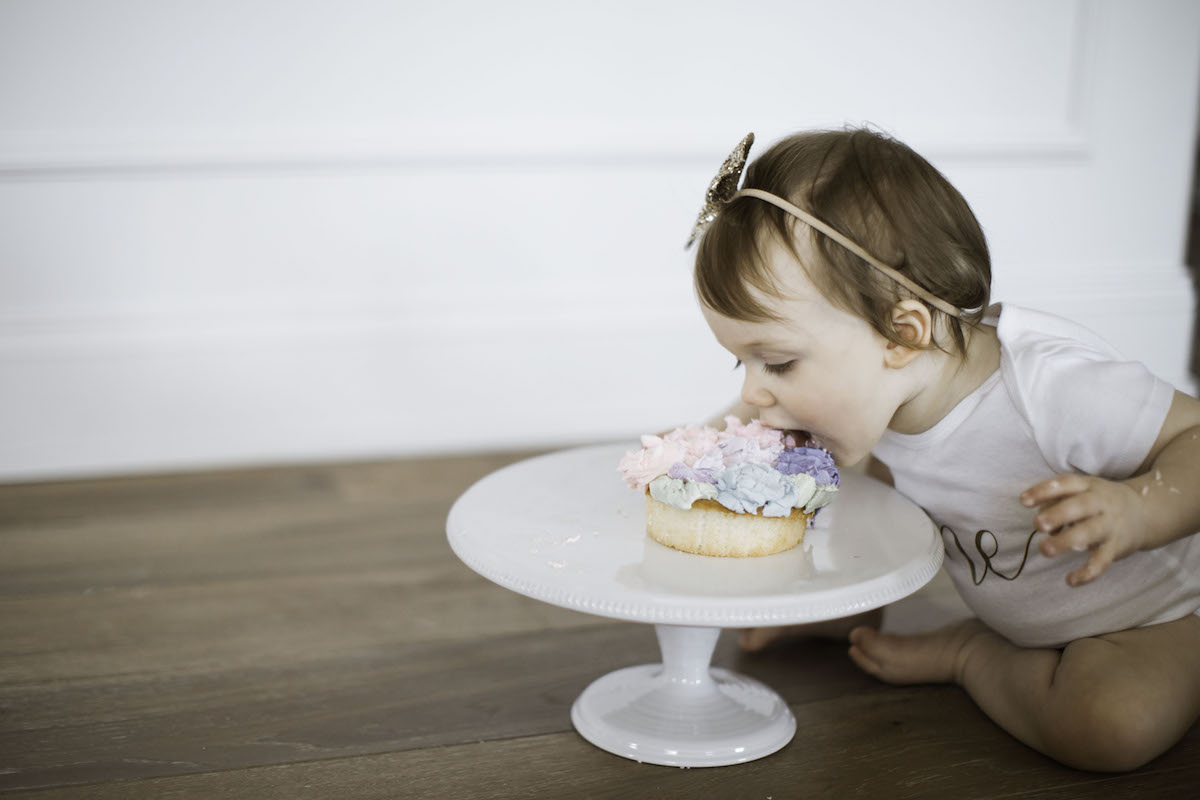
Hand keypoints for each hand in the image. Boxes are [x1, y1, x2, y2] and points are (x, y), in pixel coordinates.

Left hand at [1020, 474, 1147, 586]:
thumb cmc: (1101, 502)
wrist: (1146, 512)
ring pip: (1089, 533)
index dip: (1044, 491)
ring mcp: (1110, 525)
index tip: (1023, 501)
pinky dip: (1087, 573)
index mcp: (1088, 486)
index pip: (1065, 484)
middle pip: (1079, 506)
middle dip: (1058, 515)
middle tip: (1038, 525)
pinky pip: (1102, 561)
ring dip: (1066, 541)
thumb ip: (1059, 502)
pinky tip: (1070, 580)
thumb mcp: (1083, 491)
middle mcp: (1100, 503)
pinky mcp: (1117, 547)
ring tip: (1045, 550)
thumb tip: (1042, 523)